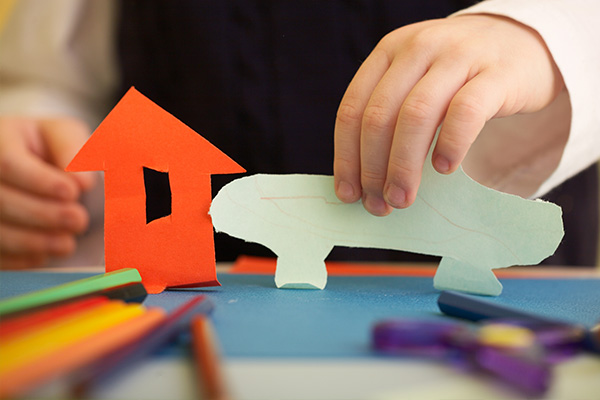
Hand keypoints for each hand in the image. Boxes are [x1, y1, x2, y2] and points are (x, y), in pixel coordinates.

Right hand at [0, 117, 95, 268]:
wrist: (26, 160)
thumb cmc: (46, 146)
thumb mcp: (62, 135)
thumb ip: (73, 150)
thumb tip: (83, 181)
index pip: (8, 163)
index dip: (40, 182)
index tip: (74, 193)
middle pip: (0, 200)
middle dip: (43, 215)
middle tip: (79, 221)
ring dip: (32, 241)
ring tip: (67, 244)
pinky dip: (17, 258)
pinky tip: (43, 256)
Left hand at [334, 15, 564, 214]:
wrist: (523, 42)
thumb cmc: (459, 76)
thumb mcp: (417, 81)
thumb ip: (391, 116)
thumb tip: (363, 182)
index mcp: (389, 52)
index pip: (353, 109)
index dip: (347, 157)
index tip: (348, 193)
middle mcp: (418, 49)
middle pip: (380, 116)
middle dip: (372, 168)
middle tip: (378, 205)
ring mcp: (457, 56)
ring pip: (416, 116)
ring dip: (403, 165)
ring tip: (402, 198)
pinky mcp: (496, 74)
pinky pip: (465, 112)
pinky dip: (450, 144)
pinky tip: (444, 168)